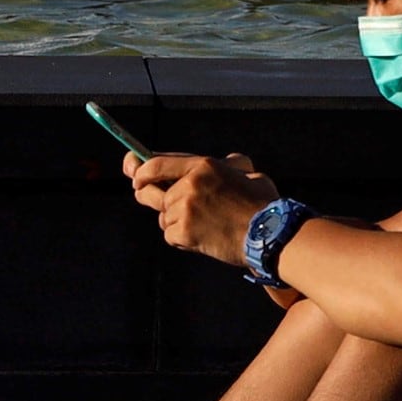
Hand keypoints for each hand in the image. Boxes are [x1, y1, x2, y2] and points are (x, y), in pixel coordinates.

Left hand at [128, 147, 278, 270]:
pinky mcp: (184, 232)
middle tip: (150, 198)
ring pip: (163, 216)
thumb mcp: (247, 172)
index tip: (133, 171)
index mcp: (203, 165)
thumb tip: (224, 162)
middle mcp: (189, 184)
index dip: (140, 168)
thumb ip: (227, 165)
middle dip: (146, 195)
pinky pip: (170, 235)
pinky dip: (181, 238)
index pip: (157, 163)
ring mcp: (184, 209)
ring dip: (175, 221)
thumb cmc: (263, 204)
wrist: (268, 234)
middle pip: (149, 191)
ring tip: (202, 225)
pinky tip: (202, 238)